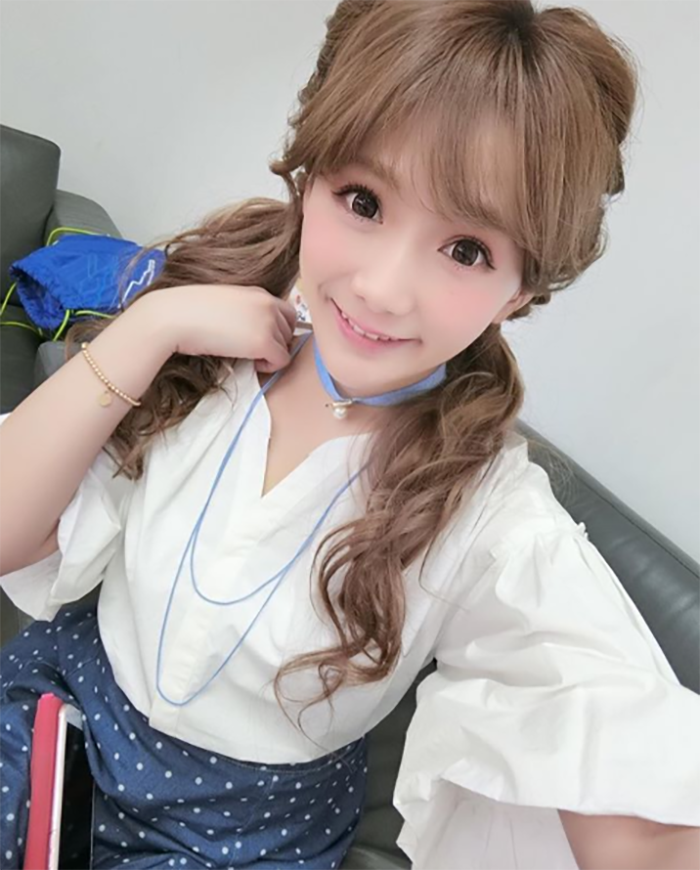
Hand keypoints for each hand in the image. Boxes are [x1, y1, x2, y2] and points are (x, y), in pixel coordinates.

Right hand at [135, 283, 297, 372]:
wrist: (174, 318)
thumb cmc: (189, 313)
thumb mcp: (226, 304)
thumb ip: (247, 313)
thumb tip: (256, 335)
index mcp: (259, 292)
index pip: (288, 313)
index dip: (277, 330)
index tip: (258, 340)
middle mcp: (268, 303)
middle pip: (290, 331)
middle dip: (275, 343)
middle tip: (251, 351)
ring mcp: (268, 321)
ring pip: (286, 346)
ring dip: (270, 354)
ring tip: (246, 355)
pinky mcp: (264, 341)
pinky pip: (281, 361)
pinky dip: (268, 367)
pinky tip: (248, 362)